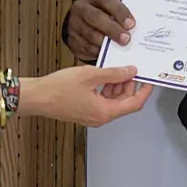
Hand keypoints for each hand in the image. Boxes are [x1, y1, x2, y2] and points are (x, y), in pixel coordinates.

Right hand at [21, 64, 150, 126]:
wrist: (36, 97)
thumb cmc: (58, 89)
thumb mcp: (90, 75)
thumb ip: (113, 73)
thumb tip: (130, 71)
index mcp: (105, 112)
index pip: (134, 104)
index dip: (144, 91)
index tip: (149, 80)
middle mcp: (100, 117)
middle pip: (123, 102)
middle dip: (129, 85)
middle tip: (131, 69)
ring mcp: (91, 115)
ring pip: (112, 101)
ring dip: (117, 86)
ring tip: (117, 69)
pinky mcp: (83, 111)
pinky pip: (101, 100)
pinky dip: (106, 89)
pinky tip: (103, 75)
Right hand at [65, 0, 133, 62]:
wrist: (84, 19)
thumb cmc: (104, 13)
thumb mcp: (112, 7)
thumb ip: (121, 14)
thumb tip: (135, 27)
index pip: (107, 0)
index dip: (120, 12)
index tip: (131, 24)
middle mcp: (81, 8)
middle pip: (95, 17)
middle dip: (112, 29)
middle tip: (126, 39)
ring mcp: (74, 24)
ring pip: (89, 34)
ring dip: (105, 43)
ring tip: (118, 49)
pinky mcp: (72, 40)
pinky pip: (85, 48)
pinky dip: (97, 52)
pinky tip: (107, 55)